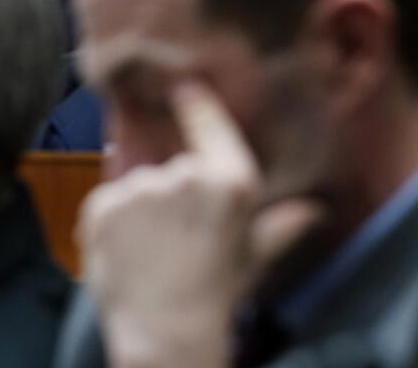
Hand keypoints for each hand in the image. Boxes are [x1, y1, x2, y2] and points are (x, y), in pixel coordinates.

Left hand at [78, 80, 321, 367]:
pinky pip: (108, 200)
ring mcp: (140, 189)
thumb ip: (284, 225)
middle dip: (174, 187)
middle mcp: (186, 175)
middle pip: (175, 163)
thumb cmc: (219, 294)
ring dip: (143, 205)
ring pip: (140, 183)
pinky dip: (115, 219)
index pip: (209, 121)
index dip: (195, 99)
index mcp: (230, 180)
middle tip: (180, 230)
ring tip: (154, 246)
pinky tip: (131, 248)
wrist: (167, 335)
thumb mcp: (257, 255)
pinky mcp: (101, 206)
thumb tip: (316, 211)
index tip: (183, 83)